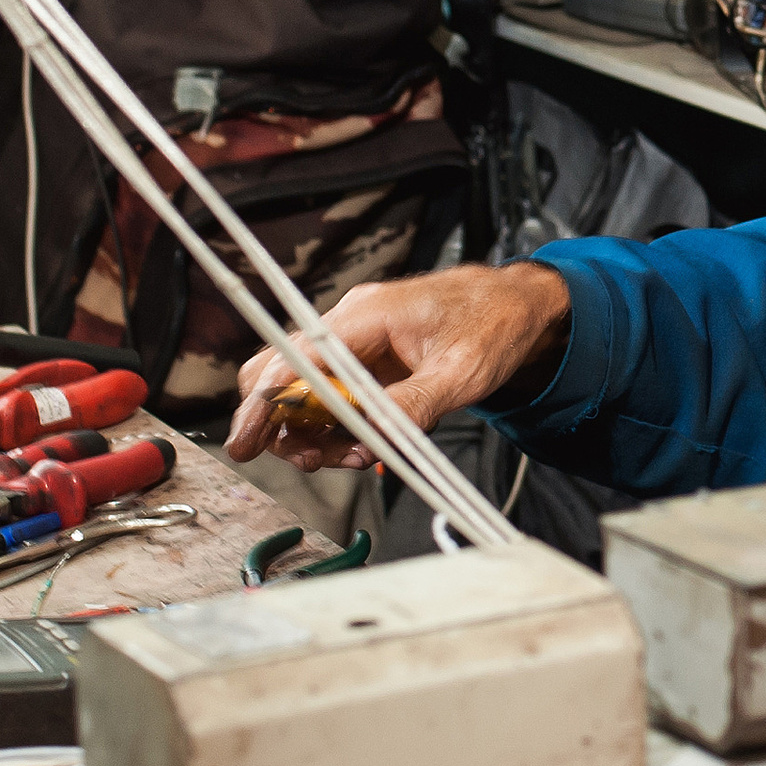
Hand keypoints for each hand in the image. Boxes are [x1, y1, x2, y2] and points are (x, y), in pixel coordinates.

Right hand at [224, 263, 572, 471]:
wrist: (518, 304)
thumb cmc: (495, 322)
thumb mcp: (463, 372)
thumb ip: (416, 405)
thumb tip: (376, 438)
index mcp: (367, 315)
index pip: (293, 359)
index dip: (264, 403)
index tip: (246, 442)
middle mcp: (351, 323)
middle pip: (282, 371)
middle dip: (284, 424)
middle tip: (313, 461)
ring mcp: (355, 340)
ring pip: (303, 388)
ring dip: (314, 432)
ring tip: (350, 458)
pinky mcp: (366, 358)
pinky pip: (331, 393)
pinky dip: (336, 424)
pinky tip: (362, 445)